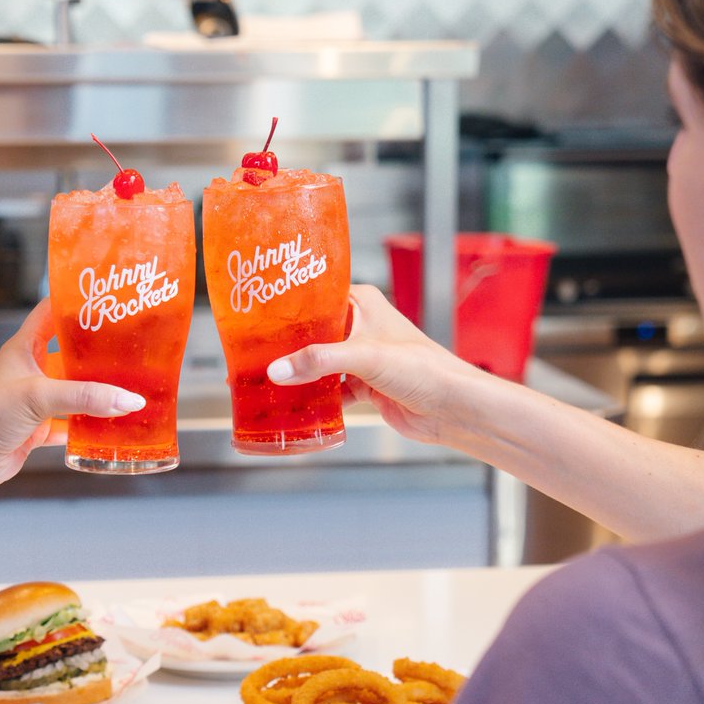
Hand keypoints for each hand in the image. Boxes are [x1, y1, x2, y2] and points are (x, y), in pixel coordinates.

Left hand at [0, 298, 144, 491]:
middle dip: (95, 351)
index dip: (74, 302)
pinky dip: (87, 426)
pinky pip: (70, 424)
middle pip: (69, 353)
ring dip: (96, 391)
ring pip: (73, 391)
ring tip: (128, 385)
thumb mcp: (39, 395)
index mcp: (24, 348)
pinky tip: (108, 427)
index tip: (104, 297)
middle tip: (128, 345)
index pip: (51, 313)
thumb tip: (130, 399)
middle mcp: (31, 371)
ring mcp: (35, 401)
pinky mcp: (37, 429)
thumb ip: (86, 396)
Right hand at [266, 285, 477, 444]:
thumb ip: (318, 362)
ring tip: (264, 378)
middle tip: (252, 351)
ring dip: (298, 373)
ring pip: (319, 362)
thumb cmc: (421, 367)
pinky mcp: (364, 385)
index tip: (256, 315)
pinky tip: (294, 403)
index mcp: (362, 303)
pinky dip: (314, 396)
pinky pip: (329, 389)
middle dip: (286, 344)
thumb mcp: (364, 356)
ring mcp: (361, 357)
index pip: (315, 296)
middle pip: (312, 332)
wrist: (450, 406)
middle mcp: (360, 326)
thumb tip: (277, 370)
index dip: (286, 305)